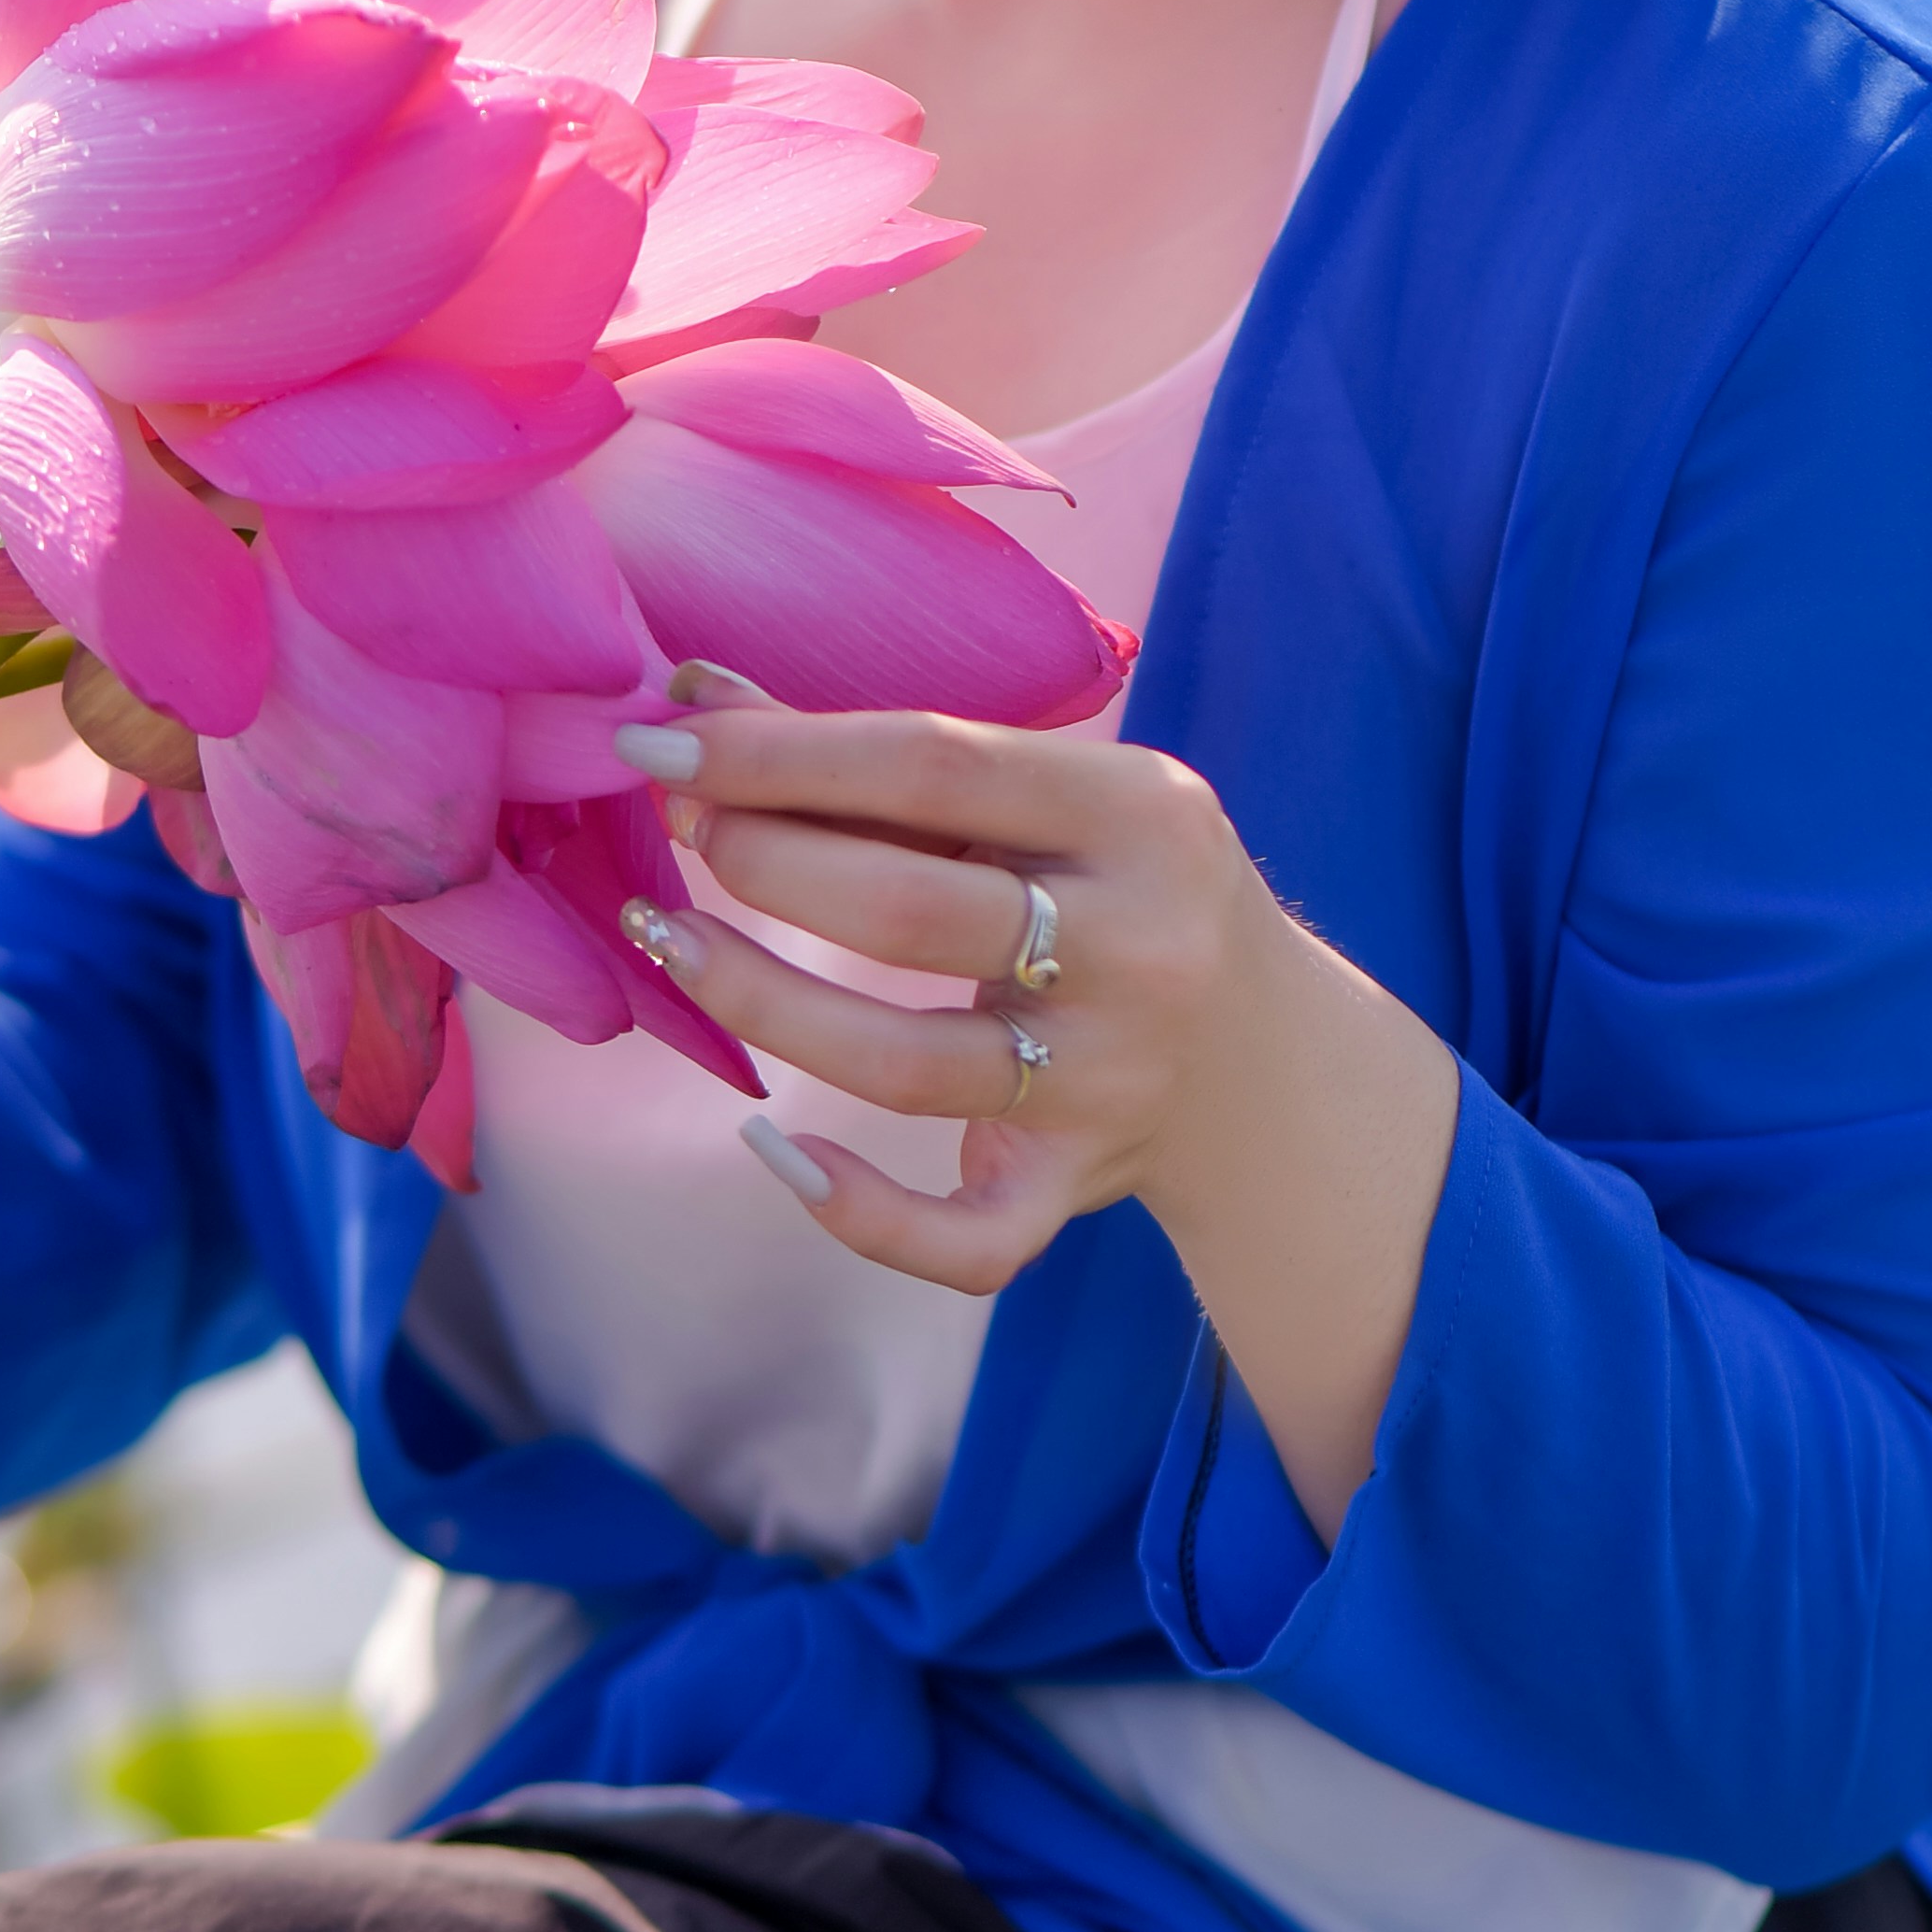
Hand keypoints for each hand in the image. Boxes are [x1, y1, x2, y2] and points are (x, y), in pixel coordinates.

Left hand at [612, 692, 1456, 1542]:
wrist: (1270, 1060)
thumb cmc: (1122, 889)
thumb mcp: (1058, 797)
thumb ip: (895, 757)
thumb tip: (699, 692)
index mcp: (1139, 815)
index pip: (934, 764)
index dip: (779, 752)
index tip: (661, 740)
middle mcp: (1139, 950)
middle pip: (909, 911)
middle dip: (766, 863)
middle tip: (681, 833)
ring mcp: (1110, 1083)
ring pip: (905, 1067)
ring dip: (760, 1002)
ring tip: (671, 943)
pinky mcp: (1076, 1187)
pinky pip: (966, 1239)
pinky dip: (863, 1215)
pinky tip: (772, 1150)